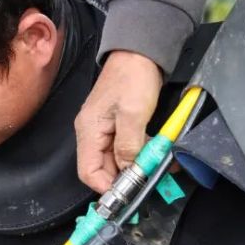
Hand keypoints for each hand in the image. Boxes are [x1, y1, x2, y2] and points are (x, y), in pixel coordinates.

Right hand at [75, 50, 161, 192]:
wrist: (140, 51)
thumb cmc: (133, 77)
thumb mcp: (133, 114)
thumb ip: (128, 146)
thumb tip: (129, 172)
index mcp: (89, 131)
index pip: (88, 172)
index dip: (107, 187)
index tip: (129, 193)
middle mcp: (92, 133)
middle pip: (103, 169)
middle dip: (125, 179)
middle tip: (149, 182)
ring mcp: (104, 130)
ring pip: (116, 161)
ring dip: (135, 168)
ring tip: (156, 168)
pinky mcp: (117, 126)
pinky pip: (125, 149)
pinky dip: (140, 155)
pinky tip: (156, 156)